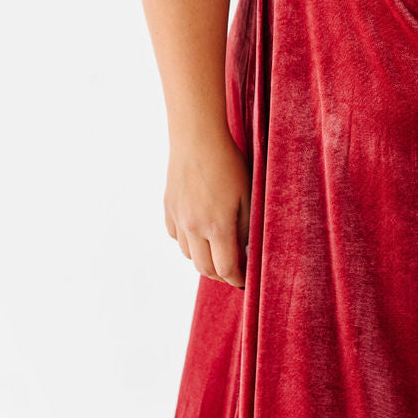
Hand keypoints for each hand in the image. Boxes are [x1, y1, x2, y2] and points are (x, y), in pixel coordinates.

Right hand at [164, 132, 251, 289]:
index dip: (238, 279)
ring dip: (204, 259)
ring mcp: (178, 219)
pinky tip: (200, 232)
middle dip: (222, 274)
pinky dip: (189, 242)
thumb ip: (247, 227)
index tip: (246, 281)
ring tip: (218, 251)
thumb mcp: (248, 194)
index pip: (226, 269)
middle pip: (205, 269)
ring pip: (189, 256)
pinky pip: (177, 238)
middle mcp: (194, 227)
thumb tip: (246, 251)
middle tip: (235, 270)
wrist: (197, 137)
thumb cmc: (228, 162)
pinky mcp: (168, 209)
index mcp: (218, 225)